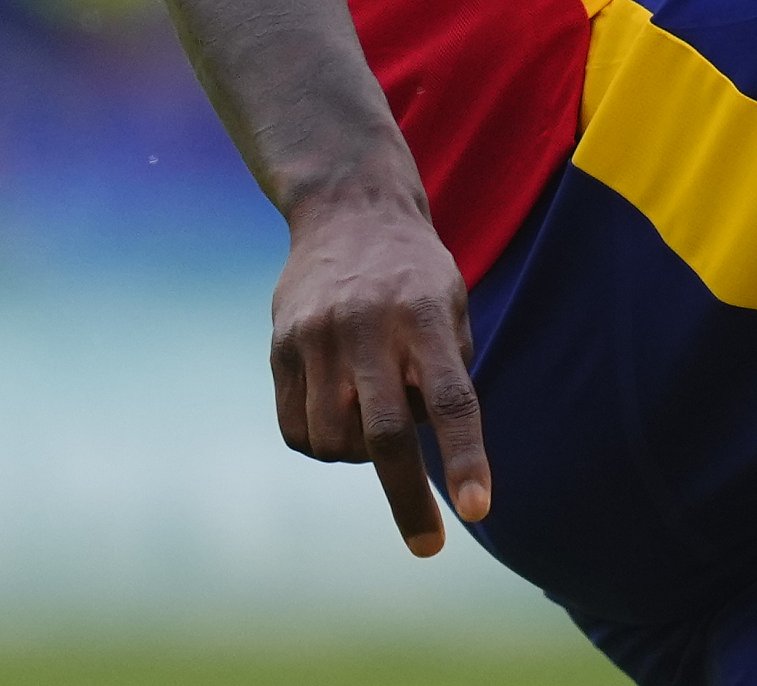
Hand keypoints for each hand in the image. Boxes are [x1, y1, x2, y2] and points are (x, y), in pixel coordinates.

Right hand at [270, 182, 493, 554]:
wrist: (348, 212)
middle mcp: (369, 327)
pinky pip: (299, 431)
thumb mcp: (452, 305)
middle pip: (385, 433)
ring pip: (336, 441)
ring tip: (374, 416)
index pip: (451, 397)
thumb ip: (446, 372)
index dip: (464, 457)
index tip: (476, 510)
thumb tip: (434, 447)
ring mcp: (317, 338)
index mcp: (425, 314)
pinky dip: (325, 443)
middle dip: (408, 500)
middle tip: (430, 546)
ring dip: (361, 456)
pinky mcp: (280, 348)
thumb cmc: (415, 274)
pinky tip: (340, 412)